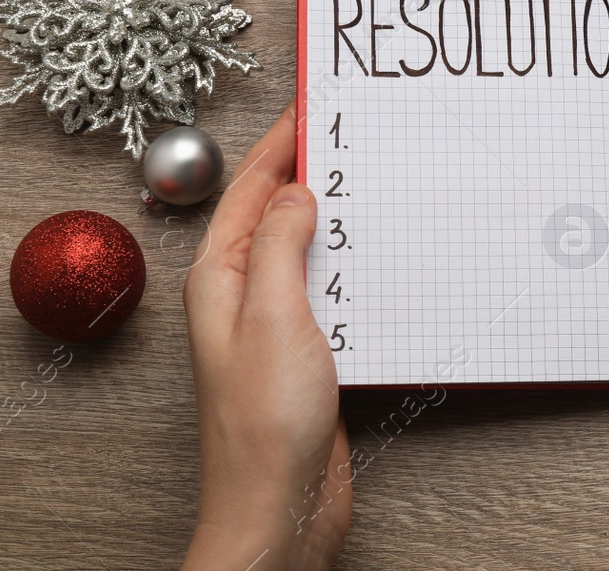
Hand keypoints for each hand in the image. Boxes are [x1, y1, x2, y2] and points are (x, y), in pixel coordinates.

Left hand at [182, 106, 350, 570]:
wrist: (281, 506)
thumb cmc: (264, 427)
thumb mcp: (273, 317)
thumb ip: (279, 247)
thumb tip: (294, 192)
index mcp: (222, 278)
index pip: (251, 188)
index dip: (283, 142)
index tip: (315, 103)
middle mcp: (246, 295)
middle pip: (279, 210)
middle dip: (313, 167)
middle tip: (355, 129)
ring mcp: (279, 323)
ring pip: (312, 246)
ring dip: (341, 213)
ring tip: (377, 177)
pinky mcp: (313, 349)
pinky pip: (334, 285)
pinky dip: (358, 259)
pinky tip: (386, 251)